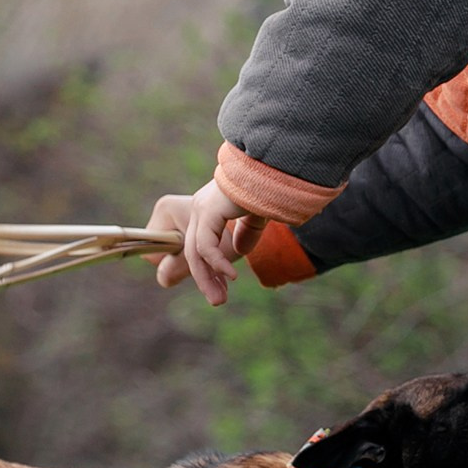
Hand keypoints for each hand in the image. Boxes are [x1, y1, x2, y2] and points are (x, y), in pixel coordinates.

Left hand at [148, 179, 266, 306]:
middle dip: (205, 280)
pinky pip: (206, 246)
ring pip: (195, 253)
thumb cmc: (269, 186)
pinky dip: (217, 264)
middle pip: (193, 253)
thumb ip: (247, 232)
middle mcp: (201, 209)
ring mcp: (202, 209)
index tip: (223, 285)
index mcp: (209, 208)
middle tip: (218, 301)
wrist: (274, 167)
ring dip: (207, 279)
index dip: (208, 268)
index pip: (200, 245)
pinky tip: (230, 277)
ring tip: (219, 299)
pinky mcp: (209, 211)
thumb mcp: (256, 215)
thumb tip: (240, 250)